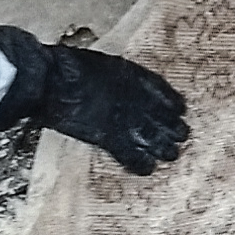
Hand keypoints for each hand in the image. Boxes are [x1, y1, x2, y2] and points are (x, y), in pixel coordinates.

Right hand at [0, 28, 190, 173]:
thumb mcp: (99, 64)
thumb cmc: (67, 65)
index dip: (172, 102)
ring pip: (156, 139)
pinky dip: (141, 165)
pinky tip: (148, 170)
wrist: (53, 80)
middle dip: (174, 128)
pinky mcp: (110, 139)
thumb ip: (112, 76)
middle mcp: (135, 99)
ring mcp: (124, 120)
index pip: (163, 91)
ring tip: (172, 155)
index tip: (181, 109)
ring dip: (165, 148)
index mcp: (132, 76)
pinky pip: (132, 157)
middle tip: (181, 136)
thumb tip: (113, 82)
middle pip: (165, 117)